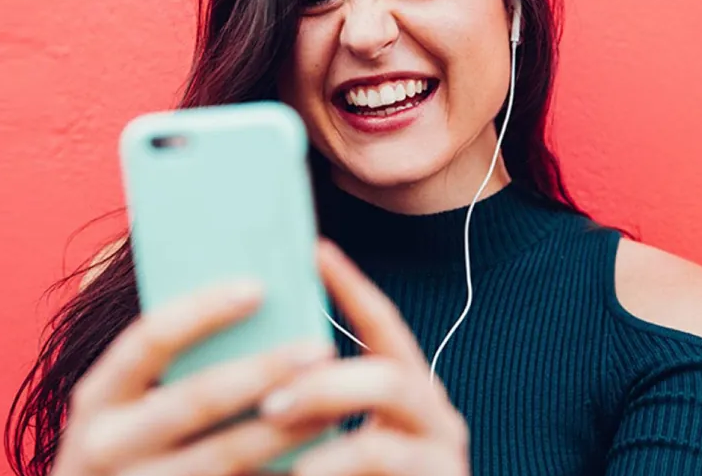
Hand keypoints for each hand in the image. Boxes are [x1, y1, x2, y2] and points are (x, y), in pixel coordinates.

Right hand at [50, 282, 334, 475]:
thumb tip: (257, 297)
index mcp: (98, 397)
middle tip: (321, 347)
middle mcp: (107, 446)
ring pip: (225, 455)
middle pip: (197, 399)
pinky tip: (321, 453)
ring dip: (287, 427)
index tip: (259, 286)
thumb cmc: (134, 440)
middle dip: (264, 370)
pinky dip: (281, 471)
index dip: (202, 309)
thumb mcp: (131, 398)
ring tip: (336, 402)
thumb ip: (176, 360)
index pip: (149, 339)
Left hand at [260, 240, 470, 475]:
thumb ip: (313, 409)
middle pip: (391, 361)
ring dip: (327, 399)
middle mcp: (434, 413)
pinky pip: (384, 451)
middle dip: (326, 367)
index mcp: (407, 395)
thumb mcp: (328, 447)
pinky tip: (296, 472)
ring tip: (271, 417)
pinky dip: (334, 459)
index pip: (382, 325)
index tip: (315, 248)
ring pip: (394, 390)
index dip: (350, 285)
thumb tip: (257, 368)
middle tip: (268, 390)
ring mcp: (444, 447)